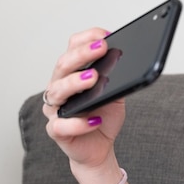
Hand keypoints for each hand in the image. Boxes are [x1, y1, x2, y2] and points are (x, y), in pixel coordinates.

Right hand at [43, 28, 125, 171]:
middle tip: (101, 47)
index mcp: (72, 74)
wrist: (100, 148)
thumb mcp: (115, 96)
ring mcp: (55, 109)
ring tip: (94, 77)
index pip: (72, 48)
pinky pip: (61, 125)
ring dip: (75, 82)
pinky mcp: (56, 130)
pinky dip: (78, 123)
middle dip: (82, 54)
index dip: (86, 39)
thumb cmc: (103, 118)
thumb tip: (127, 62)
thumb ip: (117, 81)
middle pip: (63, 65)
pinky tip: (95, 120)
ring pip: (57, 91)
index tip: (106, 34)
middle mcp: (59, 87)